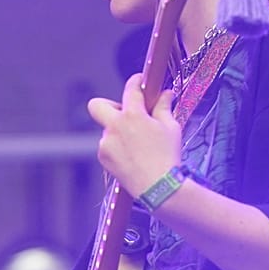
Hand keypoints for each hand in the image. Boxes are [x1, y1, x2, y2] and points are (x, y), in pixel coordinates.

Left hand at [88, 73, 180, 195]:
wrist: (158, 187)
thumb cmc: (167, 156)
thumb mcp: (171, 128)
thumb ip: (164, 107)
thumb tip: (166, 94)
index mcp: (133, 115)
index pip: (130, 89)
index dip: (136, 82)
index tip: (140, 82)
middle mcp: (114, 126)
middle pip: (97, 105)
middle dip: (109, 104)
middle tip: (125, 112)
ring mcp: (106, 143)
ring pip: (107, 128)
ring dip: (119, 130)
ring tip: (139, 144)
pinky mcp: (103, 157)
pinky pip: (107, 145)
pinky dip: (117, 146)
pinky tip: (133, 156)